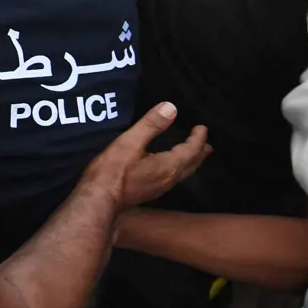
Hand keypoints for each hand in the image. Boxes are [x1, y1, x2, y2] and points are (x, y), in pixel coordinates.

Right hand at [78, 102, 210, 210]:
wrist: (99, 200)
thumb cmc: (113, 170)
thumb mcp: (130, 142)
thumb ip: (151, 125)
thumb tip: (171, 108)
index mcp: (168, 165)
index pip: (190, 150)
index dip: (197, 138)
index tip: (202, 127)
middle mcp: (169, 178)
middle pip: (190, 165)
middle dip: (199, 153)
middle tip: (208, 146)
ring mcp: (159, 188)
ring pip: (182, 173)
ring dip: (190, 162)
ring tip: (193, 156)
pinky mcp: (149, 193)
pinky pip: (172, 178)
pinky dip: (179, 169)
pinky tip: (169, 170)